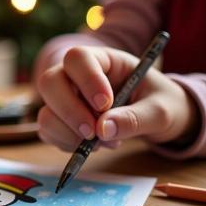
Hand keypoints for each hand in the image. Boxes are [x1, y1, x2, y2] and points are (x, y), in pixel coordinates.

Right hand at [35, 46, 198, 151]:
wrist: (158, 118)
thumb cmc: (161, 104)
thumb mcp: (161, 110)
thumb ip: (136, 118)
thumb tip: (103, 130)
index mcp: (103, 60)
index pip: (78, 58)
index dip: (86, 79)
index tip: (104, 105)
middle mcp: (76, 77)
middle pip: (50, 82)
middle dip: (69, 111)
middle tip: (93, 133)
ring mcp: (65, 99)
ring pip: (45, 111)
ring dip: (68, 133)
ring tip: (102, 143)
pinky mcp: (60, 121)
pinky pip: (48, 132)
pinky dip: (66, 144)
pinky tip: (92, 147)